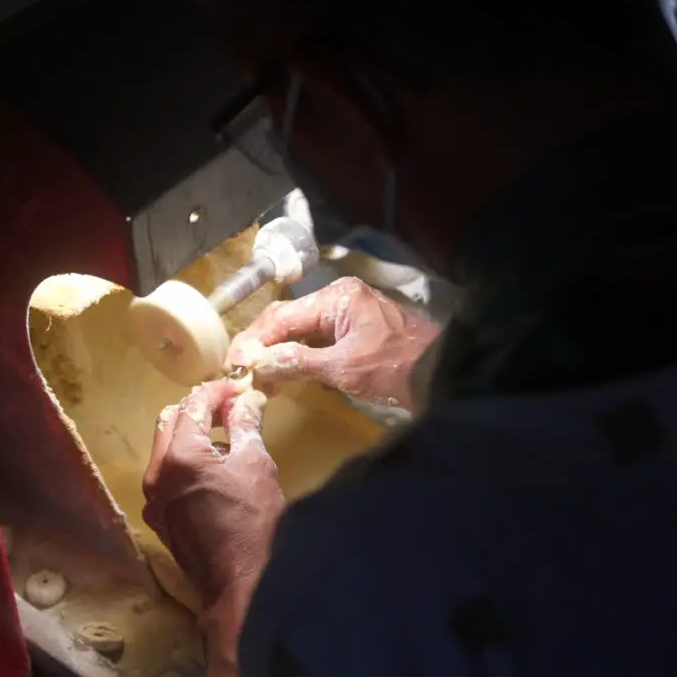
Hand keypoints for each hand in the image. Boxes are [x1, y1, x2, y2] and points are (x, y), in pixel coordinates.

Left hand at [142, 381, 284, 606]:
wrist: (240, 584)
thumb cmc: (253, 522)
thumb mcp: (255, 465)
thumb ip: (245, 426)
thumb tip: (245, 399)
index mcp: (179, 455)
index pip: (193, 405)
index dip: (217, 391)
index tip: (238, 387)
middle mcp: (156, 473)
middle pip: (170, 421)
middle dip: (199, 409)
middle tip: (231, 408)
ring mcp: (153, 498)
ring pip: (165, 448)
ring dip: (192, 435)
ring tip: (227, 437)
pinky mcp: (160, 517)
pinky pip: (167, 475)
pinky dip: (186, 461)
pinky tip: (215, 470)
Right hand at [226, 277, 438, 409]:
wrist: (443, 375)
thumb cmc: (397, 367)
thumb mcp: (344, 367)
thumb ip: (298, 363)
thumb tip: (258, 365)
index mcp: (338, 297)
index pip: (283, 315)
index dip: (254, 340)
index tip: (233, 362)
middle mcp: (341, 299)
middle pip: (289, 320)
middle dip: (263, 346)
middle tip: (240, 372)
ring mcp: (349, 315)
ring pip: (302, 332)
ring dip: (279, 354)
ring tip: (257, 378)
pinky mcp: (356, 334)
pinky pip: (318, 341)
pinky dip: (299, 358)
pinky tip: (283, 375)